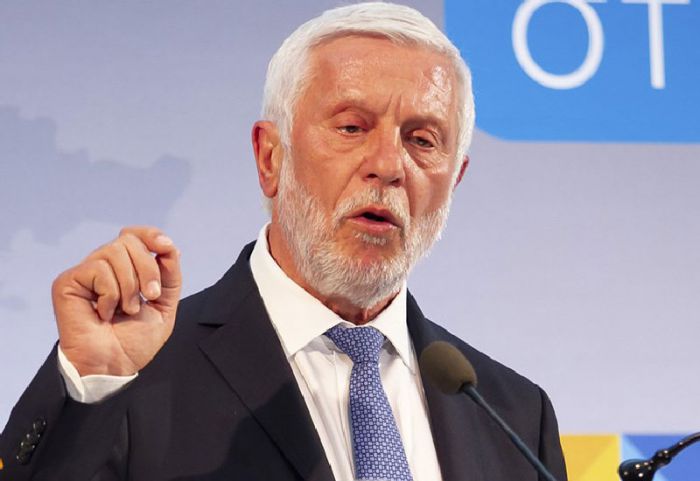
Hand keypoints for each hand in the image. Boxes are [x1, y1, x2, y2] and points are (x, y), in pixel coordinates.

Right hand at [52, 226, 181, 375]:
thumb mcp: (164, 305)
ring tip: (126, 310)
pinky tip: (103, 313)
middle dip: (148, 268)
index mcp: (125, 269)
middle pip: (129, 241)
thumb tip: (169, 248)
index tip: (166, 246)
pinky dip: (110, 294)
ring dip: (130, 286)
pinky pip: (99, 270)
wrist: (114, 365)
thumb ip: (169, 276)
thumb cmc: (134, 341)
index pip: (135, 235)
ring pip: (114, 252)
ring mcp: (85, 273)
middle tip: (149, 296)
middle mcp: (104, 266)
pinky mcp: (68, 282)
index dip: (151, 235)